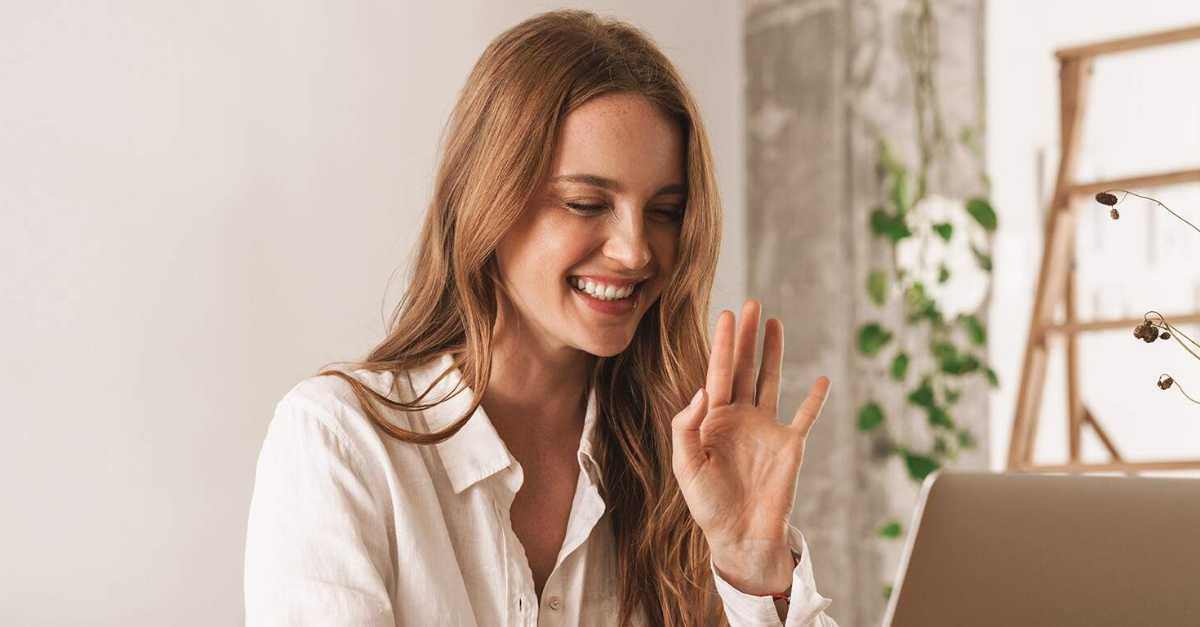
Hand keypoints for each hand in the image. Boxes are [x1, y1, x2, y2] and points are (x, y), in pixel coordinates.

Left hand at [670, 300, 830, 587]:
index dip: (722, 344)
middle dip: (746, 337)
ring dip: (773, 353)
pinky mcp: (790, 445)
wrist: (739, 535)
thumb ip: (687, 427)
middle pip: (743, 368)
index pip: (718, 373)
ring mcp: (766, 428)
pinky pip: (805, 416)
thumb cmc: (707, 504)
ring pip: (770, 381)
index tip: (727, 315)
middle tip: (751, 304)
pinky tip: (822, 379)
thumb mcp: (686, 466)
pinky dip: (815, 399)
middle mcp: (739, 417)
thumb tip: (702, 390)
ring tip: (774, 323)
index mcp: (712, 420)